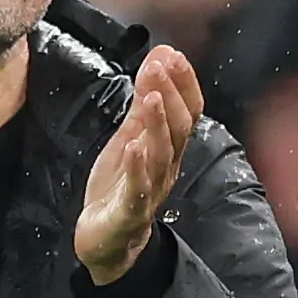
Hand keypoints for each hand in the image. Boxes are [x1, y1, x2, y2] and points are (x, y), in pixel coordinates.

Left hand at [77, 43, 201, 286]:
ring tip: (151, 97)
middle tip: (159, 65)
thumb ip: (143, 102)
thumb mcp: (131, 138)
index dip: (184, 83)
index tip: (172, 54)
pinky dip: (137, 166)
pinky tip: (133, 145)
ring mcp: (149, 190)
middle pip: (179, 129)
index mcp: (169, 149)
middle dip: (171, 94)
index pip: (189, 112)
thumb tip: (158, 57)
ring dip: (157, 124)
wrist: (108, 243)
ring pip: (162, 155)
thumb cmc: (121, 187)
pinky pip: (137, 189)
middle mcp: (166, 167)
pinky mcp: (128, 212)